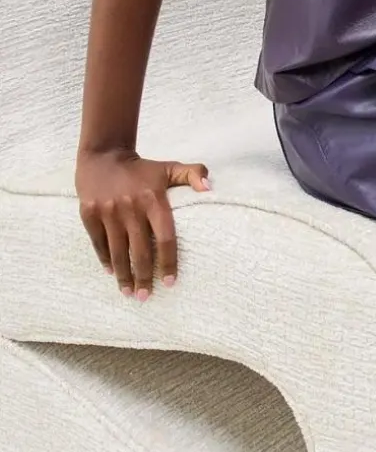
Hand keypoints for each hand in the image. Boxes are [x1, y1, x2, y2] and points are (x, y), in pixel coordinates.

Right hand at [74, 149, 210, 298]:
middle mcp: (131, 207)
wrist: (104, 155)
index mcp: (154, 199)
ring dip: (123, 275)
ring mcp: (108, 211)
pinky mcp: (89, 214)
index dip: (169, 261)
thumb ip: (193, 174)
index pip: (165, 237)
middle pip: (140, 250)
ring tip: (129, 293)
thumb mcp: (169, 167)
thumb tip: (210, 188)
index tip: (170, 282)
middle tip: (146, 297)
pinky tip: (111, 272)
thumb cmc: (142, 169)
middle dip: (144, 277)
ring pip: (118, 251)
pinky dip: (105, 259)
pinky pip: (98, 243)